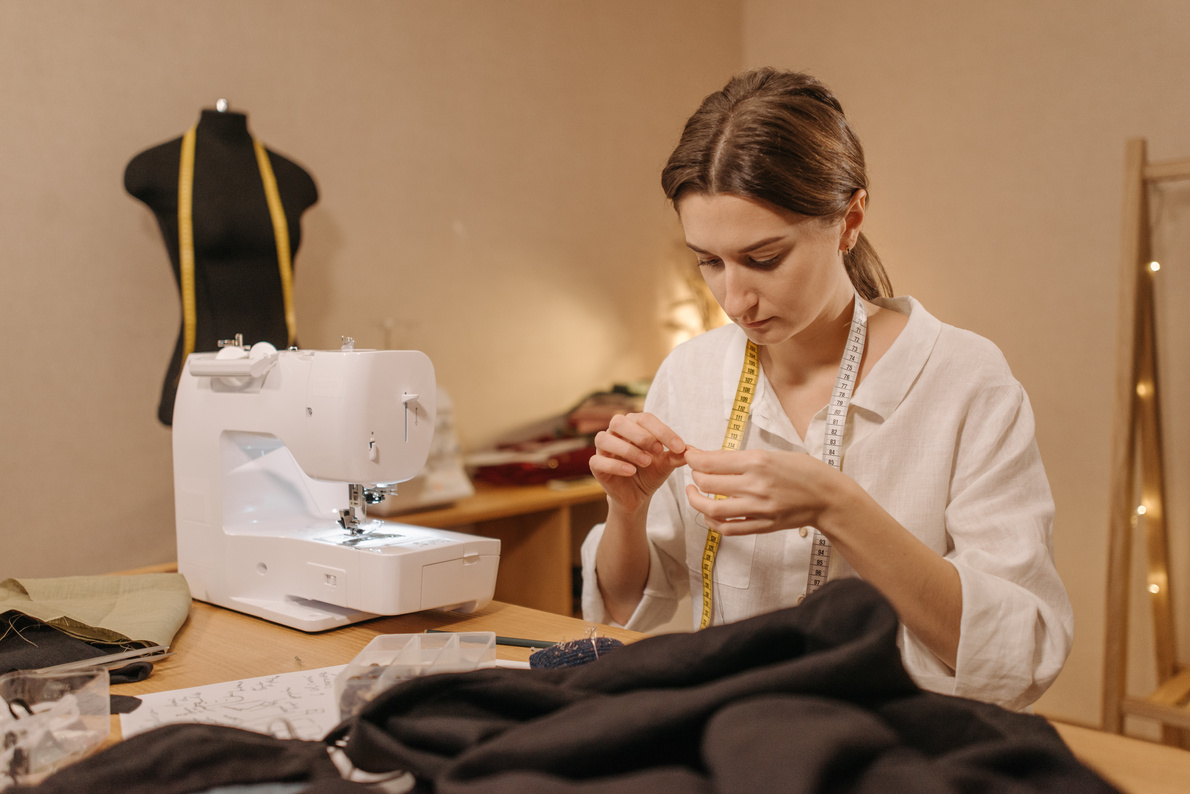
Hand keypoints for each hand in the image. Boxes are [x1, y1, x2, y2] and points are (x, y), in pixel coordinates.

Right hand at [590, 412, 686, 513]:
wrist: (638, 496)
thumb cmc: (650, 473)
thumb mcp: (666, 464)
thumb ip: (676, 456)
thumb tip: (692, 450)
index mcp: (633, 425)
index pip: (645, 419)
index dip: (663, 431)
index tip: (679, 447)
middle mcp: (615, 433)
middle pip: (619, 421)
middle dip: (640, 434)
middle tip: (658, 450)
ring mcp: (603, 449)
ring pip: (604, 439)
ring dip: (627, 449)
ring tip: (646, 462)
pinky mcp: (596, 467)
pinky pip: (598, 461)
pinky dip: (615, 465)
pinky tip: (631, 471)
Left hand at [683, 447, 840, 535]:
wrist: (828, 497)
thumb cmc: (804, 471)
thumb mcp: (773, 454)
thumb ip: (742, 458)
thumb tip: (711, 458)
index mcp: (758, 461)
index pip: (711, 461)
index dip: (693, 458)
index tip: (689, 455)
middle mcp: (755, 485)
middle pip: (707, 483)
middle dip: (694, 475)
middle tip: (694, 471)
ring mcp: (758, 509)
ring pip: (712, 509)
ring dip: (695, 500)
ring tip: (692, 492)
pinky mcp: (762, 526)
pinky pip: (728, 529)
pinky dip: (712, 522)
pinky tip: (708, 514)